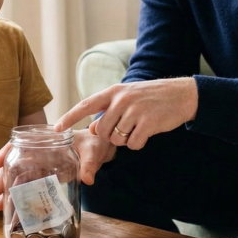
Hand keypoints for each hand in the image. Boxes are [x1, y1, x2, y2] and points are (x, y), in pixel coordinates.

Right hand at [0, 131, 115, 209]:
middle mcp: (42, 152)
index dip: (6, 151)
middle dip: (3, 177)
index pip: (21, 143)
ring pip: (20, 176)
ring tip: (1, 205)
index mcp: (47, 140)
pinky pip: (31, 184)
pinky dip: (22, 195)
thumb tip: (88, 179)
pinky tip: (15, 207)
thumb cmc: (95, 143)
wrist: (101, 148)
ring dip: (9, 190)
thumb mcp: (92, 151)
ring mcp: (44, 165)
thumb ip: (90, 164)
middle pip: (16, 163)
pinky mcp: (48, 176)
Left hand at [53, 78, 197, 150]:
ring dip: (126, 140)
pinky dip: (138, 144)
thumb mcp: (127, 96)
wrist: (181, 94)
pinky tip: (147, 133)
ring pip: (116, 140)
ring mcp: (134, 111)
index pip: (85, 105)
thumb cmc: (151, 97)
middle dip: (110, 136)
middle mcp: (121, 100)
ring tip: (138, 127)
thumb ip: (109, 110)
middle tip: (126, 128)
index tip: (56, 129)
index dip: (69, 117)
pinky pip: (133, 145)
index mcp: (113, 92)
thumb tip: (92, 127)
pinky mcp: (147, 123)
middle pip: (101, 131)